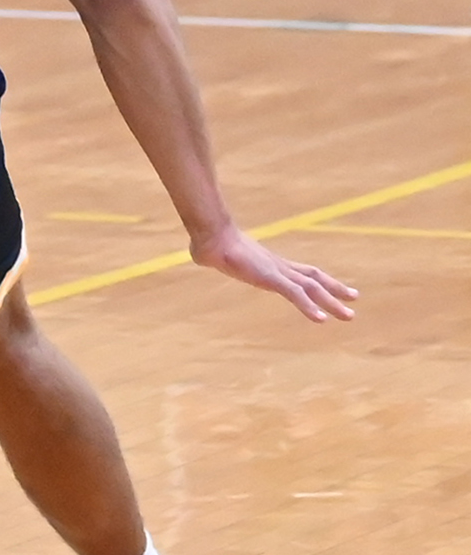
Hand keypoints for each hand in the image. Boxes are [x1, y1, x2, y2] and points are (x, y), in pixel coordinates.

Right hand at [190, 224, 357, 322]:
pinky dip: (309, 307)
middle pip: (314, 278)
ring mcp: (276, 272)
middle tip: (355, 300)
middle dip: (335, 290)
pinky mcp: (270, 278)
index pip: (303, 271)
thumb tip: (199, 253)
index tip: (336, 288)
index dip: (322, 280)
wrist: (210, 235)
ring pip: (311, 288)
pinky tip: (320, 319)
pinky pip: (295, 294)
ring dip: (332, 302)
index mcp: (270, 264)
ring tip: (349, 316)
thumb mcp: (214, 255)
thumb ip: (213, 257)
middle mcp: (279, 267)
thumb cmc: (207, 243)